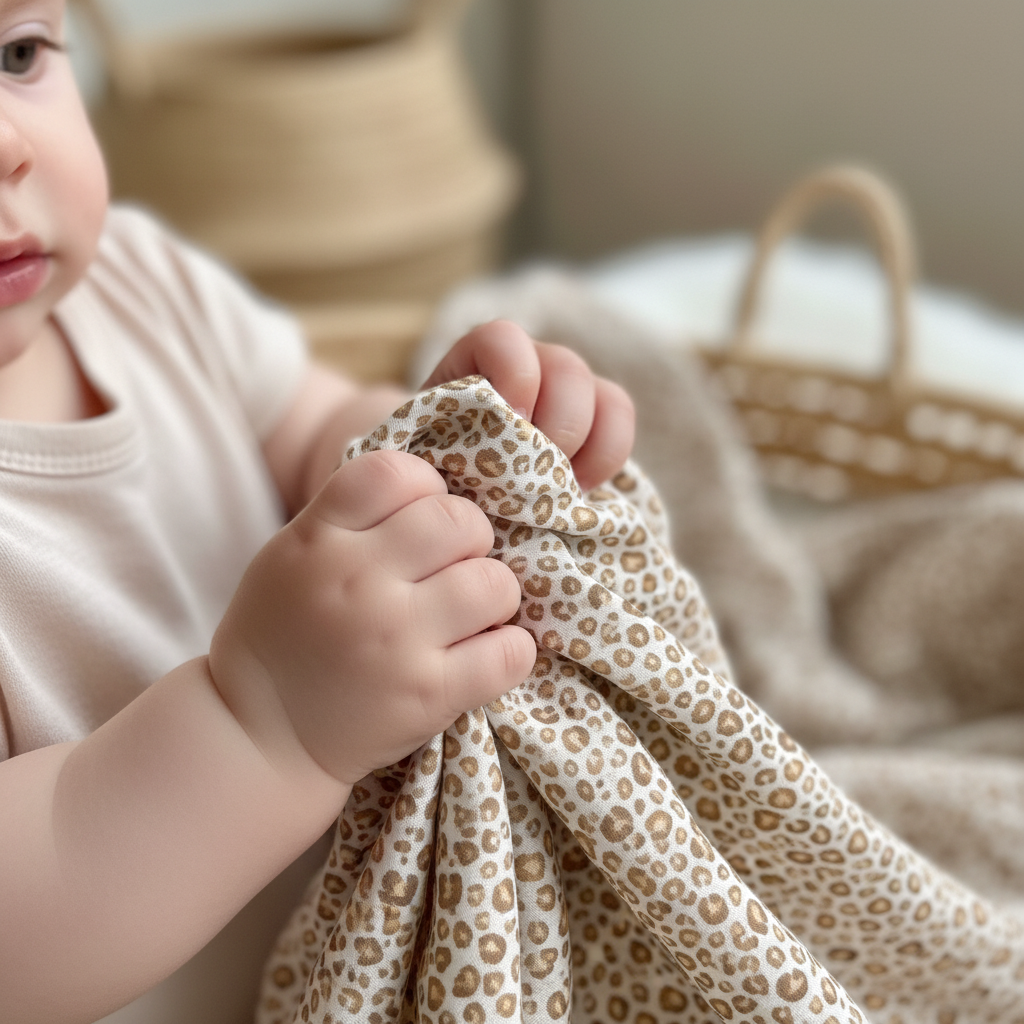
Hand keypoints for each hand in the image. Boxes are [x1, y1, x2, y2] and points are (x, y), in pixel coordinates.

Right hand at [209, 449, 535, 784]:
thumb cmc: (282, 637)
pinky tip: (488, 651)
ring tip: (471, 612)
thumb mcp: (291, 557)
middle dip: (470, 538)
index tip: (423, 512)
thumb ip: (350, 519)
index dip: (425, 485)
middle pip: (458, 520)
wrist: (258, 737)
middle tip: (455, 565)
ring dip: (494, 594)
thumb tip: (434, 489)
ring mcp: (396, 640)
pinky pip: (510, 652)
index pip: (396, 474)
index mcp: (319, 540)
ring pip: (494, 583)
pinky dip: (511, 649)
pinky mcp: (428, 694)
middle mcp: (358, 582)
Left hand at [422, 320, 634, 491]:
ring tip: (559, 486)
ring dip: (586, 443)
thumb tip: (451, 465)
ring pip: (604, 394)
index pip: (504, 338)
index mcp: (476, 363)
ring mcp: (566, 395)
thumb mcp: (416, 458)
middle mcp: (528, 368)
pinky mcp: (594, 426)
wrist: (450, 494)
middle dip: (559, 422)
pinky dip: (608, 456)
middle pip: (566, 366)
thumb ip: (435, 446)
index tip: (512, 422)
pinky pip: (620, 423)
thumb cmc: (426, 476)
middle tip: (537, 470)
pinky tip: (581, 488)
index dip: (516, 375)